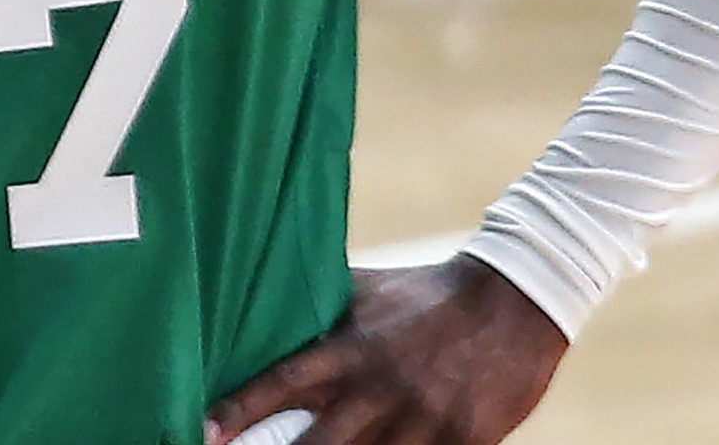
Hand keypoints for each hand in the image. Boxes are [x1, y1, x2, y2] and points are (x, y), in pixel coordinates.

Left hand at [202, 256, 566, 444]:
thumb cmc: (424, 294)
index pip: (281, 383)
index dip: (240, 411)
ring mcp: (426, 419)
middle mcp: (382, 387)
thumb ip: (317, 308)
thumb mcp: (365, 290)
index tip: (204, 432)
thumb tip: (256, 303)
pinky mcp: (466, 440)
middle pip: (319, 443)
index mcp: (350, 348)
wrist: (515, 302)